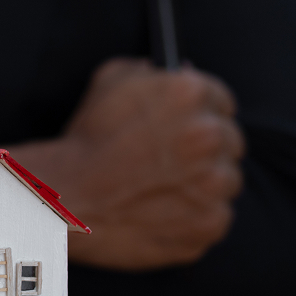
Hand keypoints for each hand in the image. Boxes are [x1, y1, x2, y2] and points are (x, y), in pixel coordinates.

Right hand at [6, 58, 244, 271]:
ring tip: (164, 187)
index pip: (223, 100)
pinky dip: (195, 216)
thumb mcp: (109, 79)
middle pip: (230, 140)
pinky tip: (163, 211)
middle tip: (170, 159)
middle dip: (206, 148)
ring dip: (205, 183)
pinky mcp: (209, 225)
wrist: (65, 199)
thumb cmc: (84, 140)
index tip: (189, 124)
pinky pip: (215, 217)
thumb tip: (166, 70)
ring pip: (226, 181)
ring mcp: (214, 185)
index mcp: (190, 94)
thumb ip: (147, 69)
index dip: (203, 112)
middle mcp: (210, 136)